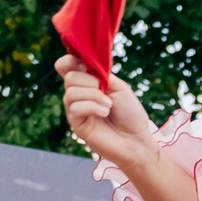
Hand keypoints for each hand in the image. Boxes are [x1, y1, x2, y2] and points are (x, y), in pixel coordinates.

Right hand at [56, 53, 157, 172]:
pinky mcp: (77, 124)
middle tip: (106, 92)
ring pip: (71, 92)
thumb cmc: (130, 114)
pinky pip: (75, 108)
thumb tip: (83, 64)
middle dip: (90, 81)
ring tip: (109, 106)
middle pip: (69, 77)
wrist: (136, 140)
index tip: (86, 66)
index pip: (65, 65)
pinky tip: (105, 113)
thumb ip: (100, 74)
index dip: (71, 60)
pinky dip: (92, 107)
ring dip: (94, 96)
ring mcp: (75, 110)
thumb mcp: (118, 87)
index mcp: (87, 83)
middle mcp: (78, 95)